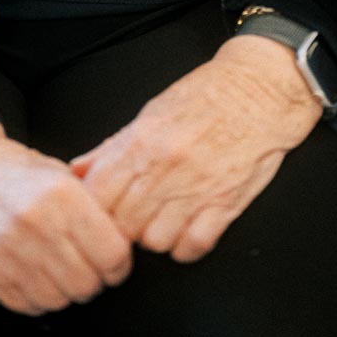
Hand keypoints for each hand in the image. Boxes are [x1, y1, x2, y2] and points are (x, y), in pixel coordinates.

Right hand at [0, 117, 131, 314]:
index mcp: (61, 196)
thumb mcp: (55, 170)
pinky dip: (38, 296)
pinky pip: (29, 305)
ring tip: (57, 267)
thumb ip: (88, 202)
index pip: (112, 253)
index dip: (119, 263)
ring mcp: (10, 254)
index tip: (114, 259)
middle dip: (93, 279)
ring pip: (60, 301)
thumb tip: (121, 233)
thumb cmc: (7, 169)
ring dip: (64, 290)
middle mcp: (37, 227)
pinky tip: (34, 273)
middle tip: (86, 265)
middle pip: (88, 284)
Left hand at [71, 35, 321, 264]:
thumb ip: (112, 147)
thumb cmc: (204, 97)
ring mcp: (196, 188)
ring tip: (162, 220)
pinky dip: (187, 246)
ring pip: (154, 242)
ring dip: (155, 237)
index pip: (97, 194)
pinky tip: (188, 230)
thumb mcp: (151, 113)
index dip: (95, 206)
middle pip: (122, 224)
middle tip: (134, 215)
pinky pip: (193, 248)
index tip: (103, 207)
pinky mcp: (226, 205)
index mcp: (141, 141)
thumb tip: (76, 170)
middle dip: (123, 225)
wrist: (259, 89)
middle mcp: (164, 167)